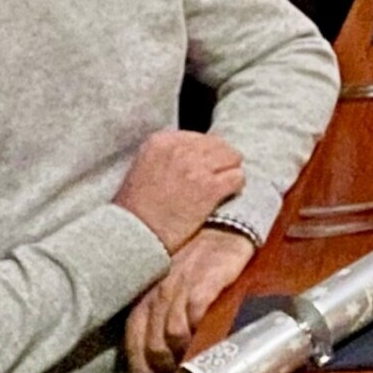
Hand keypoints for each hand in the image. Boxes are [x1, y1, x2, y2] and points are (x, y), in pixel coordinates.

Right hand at [112, 129, 245, 254]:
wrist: (134, 235)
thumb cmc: (137, 208)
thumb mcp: (145, 167)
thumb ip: (170, 154)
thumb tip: (200, 152)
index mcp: (160, 141)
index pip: (200, 137)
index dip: (206, 155)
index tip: (201, 170)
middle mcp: (179, 150)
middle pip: (220, 145)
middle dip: (221, 162)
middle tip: (215, 180)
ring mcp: (196, 167)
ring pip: (233, 158)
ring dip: (229, 174)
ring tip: (219, 190)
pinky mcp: (210, 188)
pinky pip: (238, 178)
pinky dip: (235, 188)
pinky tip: (223, 198)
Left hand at [123, 225, 255, 372]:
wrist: (224, 225)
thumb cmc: (197, 256)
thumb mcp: (171, 281)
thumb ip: (164, 308)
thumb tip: (168, 348)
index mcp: (145, 294)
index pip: (133, 337)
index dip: (139, 366)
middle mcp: (157, 292)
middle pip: (151, 342)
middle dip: (161, 368)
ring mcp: (180, 287)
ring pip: (170, 334)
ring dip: (180, 356)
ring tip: (193, 370)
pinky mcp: (205, 282)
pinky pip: (194, 315)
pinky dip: (198, 334)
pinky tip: (205, 344)